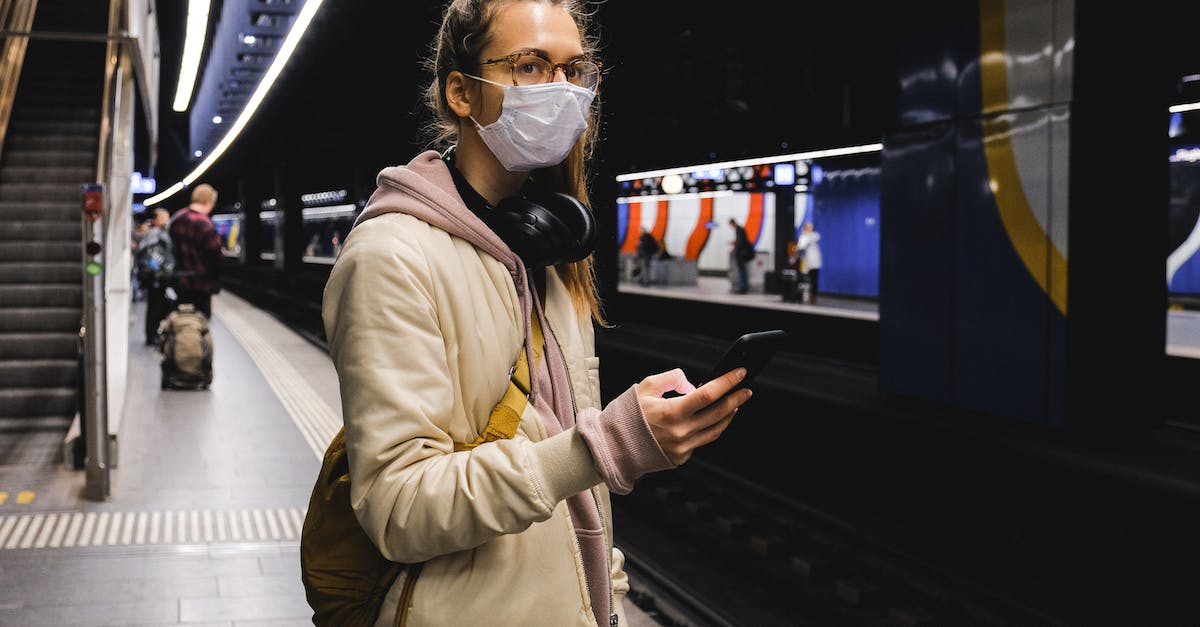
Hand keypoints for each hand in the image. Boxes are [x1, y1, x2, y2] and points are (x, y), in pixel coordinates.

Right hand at [635, 368, 752, 464]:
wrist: (614, 445)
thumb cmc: (628, 414)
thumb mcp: (646, 387)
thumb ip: (672, 379)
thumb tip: (692, 385)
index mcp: (671, 413)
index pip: (708, 394)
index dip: (727, 382)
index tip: (740, 373)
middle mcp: (680, 432)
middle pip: (718, 413)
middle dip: (736, 398)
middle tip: (746, 388)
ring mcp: (682, 447)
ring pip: (715, 430)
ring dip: (728, 415)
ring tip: (735, 402)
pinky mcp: (681, 457)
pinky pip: (702, 440)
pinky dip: (711, 427)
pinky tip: (715, 418)